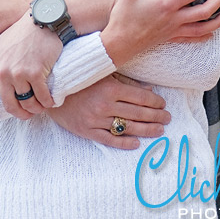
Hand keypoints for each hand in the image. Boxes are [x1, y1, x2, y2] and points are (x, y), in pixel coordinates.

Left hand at [0, 12, 61, 125]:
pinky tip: (52, 101)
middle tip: (27, 114)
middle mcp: (2, 72)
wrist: (41, 20)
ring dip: (36, 109)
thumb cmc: (20, 32)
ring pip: (27, 103)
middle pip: (9, 105)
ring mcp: (19, 73)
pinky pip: (42, 97)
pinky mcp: (36, 73)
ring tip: (41, 107)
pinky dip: (48, 102)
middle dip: (20, 114)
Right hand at [47, 73, 170, 149]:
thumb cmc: (80, 79)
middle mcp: (104, 105)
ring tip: (159, 131)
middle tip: (168, 118)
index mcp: (110, 88)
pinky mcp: (86, 131)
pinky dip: (123, 142)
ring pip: (127, 127)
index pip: (140, 97)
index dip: (155, 101)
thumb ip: (126, 81)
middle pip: (137, 113)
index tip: (163, 104)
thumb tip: (149, 88)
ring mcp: (95, 120)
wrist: (51, 90)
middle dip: (156, 116)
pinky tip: (136, 143)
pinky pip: (109, 139)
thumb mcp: (103, 74)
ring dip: (147, 130)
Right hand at [101, 0, 219, 66]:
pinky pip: (193, 39)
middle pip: (206, 10)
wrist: (118, 44)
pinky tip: (210, 33)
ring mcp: (174, 30)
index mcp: (167, 4)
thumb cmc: (123, 18)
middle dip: (218, 0)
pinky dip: (205, 35)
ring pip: (204, 28)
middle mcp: (175, 18)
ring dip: (218, 20)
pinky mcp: (170, 39)